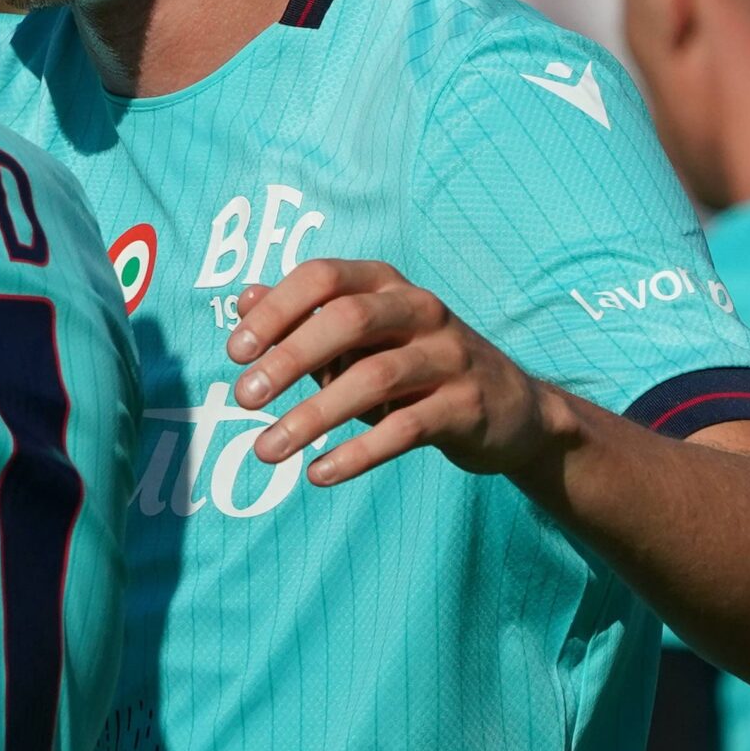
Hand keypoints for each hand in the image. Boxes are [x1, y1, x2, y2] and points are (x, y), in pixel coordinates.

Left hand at [225, 258, 559, 486]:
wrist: (514, 408)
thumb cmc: (416, 367)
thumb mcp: (363, 337)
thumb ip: (304, 319)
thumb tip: (242, 298)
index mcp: (387, 284)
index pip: (322, 277)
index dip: (275, 309)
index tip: (235, 351)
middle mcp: (421, 309)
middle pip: (347, 321)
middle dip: (288, 359)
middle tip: (242, 399)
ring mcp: (448, 357)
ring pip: (373, 379)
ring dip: (312, 416)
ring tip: (266, 450)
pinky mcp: (466, 407)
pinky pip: (404, 429)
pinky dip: (357, 454)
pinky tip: (319, 473)